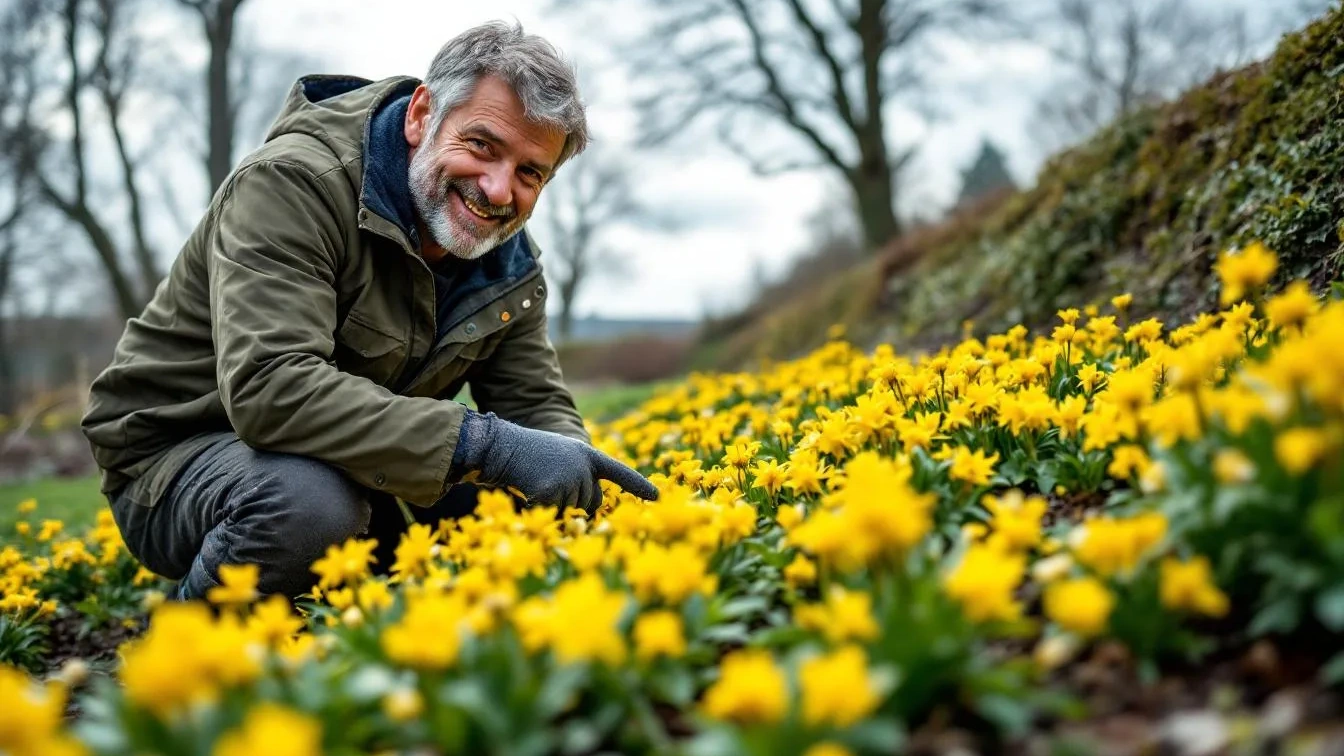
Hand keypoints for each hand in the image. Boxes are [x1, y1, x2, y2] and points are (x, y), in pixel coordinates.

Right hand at [454, 411, 658, 511]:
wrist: (503, 448)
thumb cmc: (532, 456)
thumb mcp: (563, 458)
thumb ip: (582, 477)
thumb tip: (591, 513)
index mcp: (588, 455)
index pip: (619, 471)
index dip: (638, 485)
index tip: (658, 498)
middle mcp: (584, 467)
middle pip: (592, 504)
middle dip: (575, 505)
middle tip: (551, 485)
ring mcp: (569, 479)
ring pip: (573, 514)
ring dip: (555, 510)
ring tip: (539, 486)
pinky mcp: (552, 492)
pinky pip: (554, 518)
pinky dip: (541, 513)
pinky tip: (530, 495)